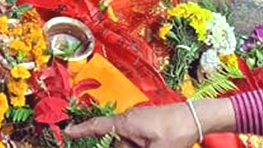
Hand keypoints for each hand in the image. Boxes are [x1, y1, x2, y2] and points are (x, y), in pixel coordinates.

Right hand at [66, 99, 235, 147]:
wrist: (196, 118)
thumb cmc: (175, 132)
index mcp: (126, 123)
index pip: (98, 127)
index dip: (81, 130)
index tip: (67, 132)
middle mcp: (129, 119)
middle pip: (117, 142)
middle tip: (148, 146)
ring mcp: (138, 120)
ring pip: (128, 142)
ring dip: (137, 147)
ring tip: (154, 145)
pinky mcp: (147, 122)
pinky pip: (136, 138)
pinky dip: (141, 144)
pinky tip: (153, 144)